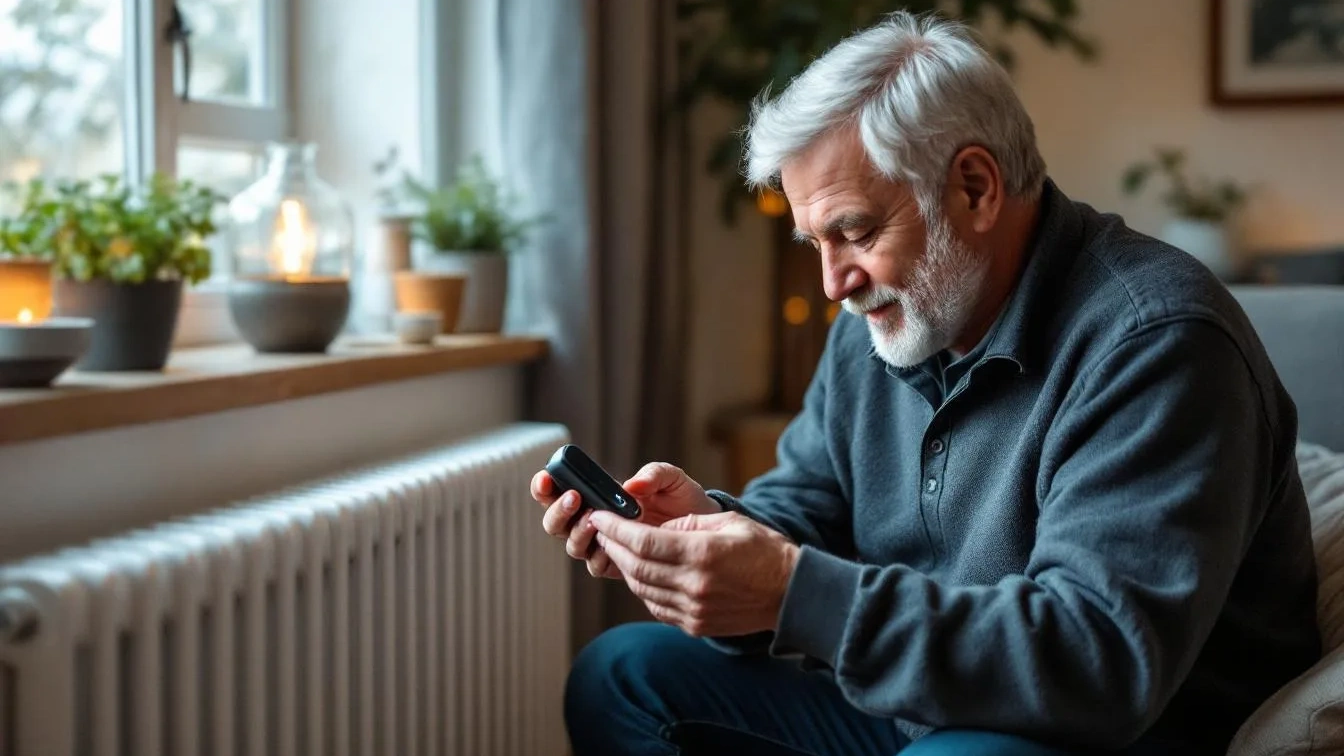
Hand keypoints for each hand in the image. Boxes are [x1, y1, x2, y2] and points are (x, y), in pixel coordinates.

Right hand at [531, 462, 717, 579]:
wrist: (705, 527)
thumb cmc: (682, 497)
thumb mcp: (671, 478)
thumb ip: (654, 474)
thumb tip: (631, 485)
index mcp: (597, 495)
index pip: (559, 491)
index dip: (545, 487)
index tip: (547, 479)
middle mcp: (594, 521)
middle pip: (556, 523)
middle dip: (558, 512)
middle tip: (575, 499)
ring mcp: (605, 544)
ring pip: (573, 545)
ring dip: (578, 533)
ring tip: (595, 518)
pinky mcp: (620, 564)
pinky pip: (598, 566)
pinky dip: (599, 556)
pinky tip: (611, 545)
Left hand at [590, 510, 799, 637]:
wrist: (790, 593)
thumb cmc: (763, 550)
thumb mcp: (728, 522)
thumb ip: (686, 524)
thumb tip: (653, 529)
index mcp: (702, 554)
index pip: (643, 542)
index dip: (616, 529)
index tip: (600, 517)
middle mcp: (693, 585)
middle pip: (636, 566)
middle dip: (613, 546)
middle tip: (601, 530)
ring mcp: (693, 610)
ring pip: (641, 588)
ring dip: (624, 567)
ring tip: (617, 549)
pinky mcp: (694, 625)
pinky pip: (655, 606)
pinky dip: (642, 588)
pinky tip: (641, 572)